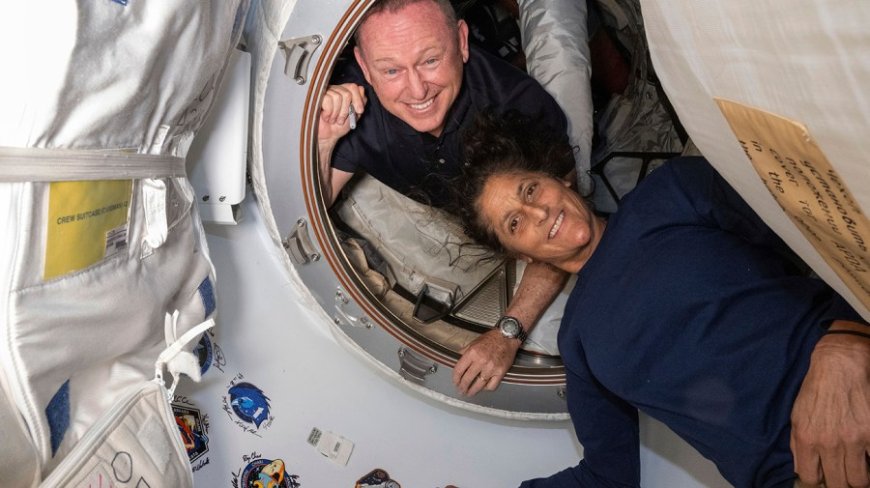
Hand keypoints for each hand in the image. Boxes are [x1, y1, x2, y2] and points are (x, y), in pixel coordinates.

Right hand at [318, 83, 365, 143]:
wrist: (328, 136)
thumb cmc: (339, 126)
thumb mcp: (355, 114)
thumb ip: (360, 102)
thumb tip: (361, 90)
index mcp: (344, 92)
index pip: (354, 87)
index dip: (358, 99)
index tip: (359, 111)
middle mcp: (335, 89)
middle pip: (347, 93)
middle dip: (346, 110)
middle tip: (341, 119)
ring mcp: (325, 92)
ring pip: (337, 97)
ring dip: (337, 113)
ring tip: (333, 120)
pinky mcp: (317, 97)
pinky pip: (328, 100)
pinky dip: (329, 112)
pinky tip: (326, 117)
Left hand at [452, 329, 520, 395]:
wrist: (507, 337)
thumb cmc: (490, 339)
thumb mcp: (473, 342)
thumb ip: (464, 352)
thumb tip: (457, 361)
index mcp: (472, 353)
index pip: (459, 370)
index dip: (455, 378)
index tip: (455, 382)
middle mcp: (481, 361)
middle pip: (467, 379)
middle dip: (462, 387)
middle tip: (461, 390)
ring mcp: (491, 368)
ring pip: (479, 385)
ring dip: (472, 391)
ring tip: (469, 393)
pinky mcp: (501, 372)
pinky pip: (492, 386)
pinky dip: (486, 389)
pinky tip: (483, 388)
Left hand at [790, 323, 869, 487]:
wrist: (839, 365)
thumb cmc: (815, 389)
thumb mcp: (796, 415)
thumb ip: (797, 444)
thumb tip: (801, 469)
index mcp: (807, 438)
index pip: (810, 477)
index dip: (817, 479)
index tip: (824, 475)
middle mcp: (830, 443)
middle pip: (839, 483)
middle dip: (840, 481)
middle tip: (843, 473)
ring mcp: (854, 440)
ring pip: (860, 480)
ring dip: (859, 477)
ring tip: (857, 467)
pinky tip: (866, 453)